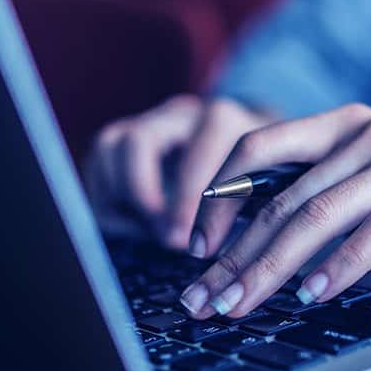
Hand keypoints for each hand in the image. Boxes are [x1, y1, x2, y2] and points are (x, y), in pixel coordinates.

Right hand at [84, 95, 271, 248]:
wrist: (258, 144)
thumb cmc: (267, 173)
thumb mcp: (270, 186)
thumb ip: (252, 209)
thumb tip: (231, 257)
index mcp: (223, 119)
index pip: (199, 149)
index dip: (189, 199)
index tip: (190, 240)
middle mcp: (183, 114)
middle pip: (138, 141)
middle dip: (143, 196)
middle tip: (163, 236)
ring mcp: (153, 121)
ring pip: (111, 146)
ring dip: (121, 196)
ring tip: (148, 232)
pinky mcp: (131, 139)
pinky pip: (100, 163)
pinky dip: (110, 198)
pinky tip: (137, 225)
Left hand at [179, 103, 370, 318]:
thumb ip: (321, 193)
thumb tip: (249, 244)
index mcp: (343, 124)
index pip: (258, 147)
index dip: (218, 198)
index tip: (194, 252)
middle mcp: (368, 133)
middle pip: (283, 197)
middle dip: (236, 255)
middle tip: (204, 300)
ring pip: (319, 215)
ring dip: (273, 268)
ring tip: (241, 307)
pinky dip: (338, 267)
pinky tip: (312, 296)